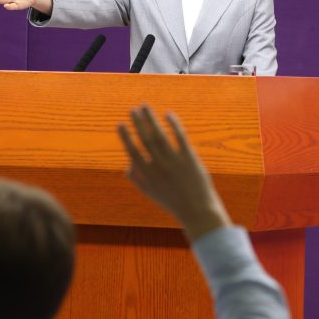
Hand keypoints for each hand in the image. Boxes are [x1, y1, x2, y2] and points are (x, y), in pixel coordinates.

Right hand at [118, 106, 229, 240]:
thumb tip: (127, 164)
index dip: (126, 137)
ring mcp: (175, 162)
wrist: (197, 211)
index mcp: (148, 175)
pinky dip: (173, 124)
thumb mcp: (151, 193)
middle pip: (146, 140)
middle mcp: (159, 167)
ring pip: (160, 135)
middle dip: (137, 123)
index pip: (133, 152)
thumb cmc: (173, 202)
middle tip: (132, 109)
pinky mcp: (190, 158)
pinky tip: (168, 114)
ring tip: (145, 106)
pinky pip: (180, 137)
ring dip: (151, 119)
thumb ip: (137, 179)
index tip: (120, 124)